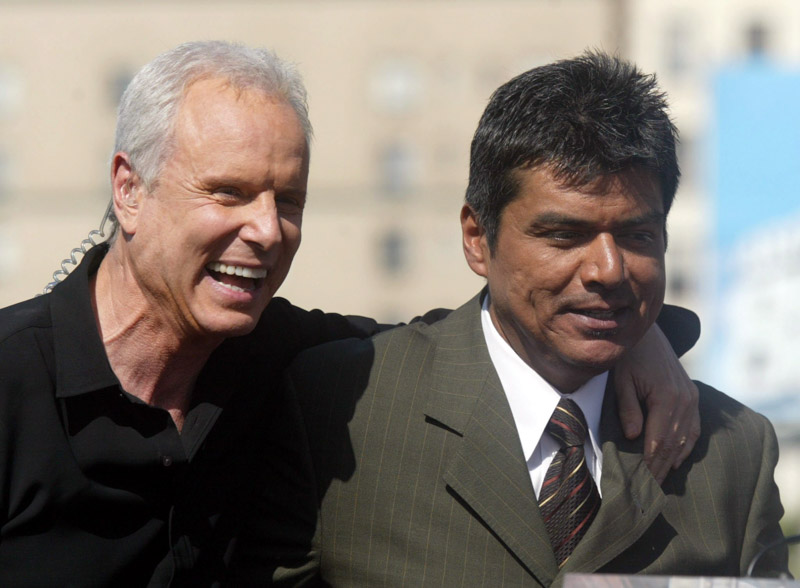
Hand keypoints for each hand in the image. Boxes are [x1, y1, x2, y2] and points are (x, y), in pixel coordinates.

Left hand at [614, 323, 699, 483]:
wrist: (646, 334)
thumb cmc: (628, 357)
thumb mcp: (621, 380)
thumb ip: (628, 408)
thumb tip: (634, 437)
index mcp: (667, 397)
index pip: (658, 441)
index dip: (649, 465)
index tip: (640, 484)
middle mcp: (685, 401)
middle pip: (673, 444)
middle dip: (660, 469)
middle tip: (647, 492)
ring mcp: (692, 398)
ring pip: (685, 439)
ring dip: (672, 461)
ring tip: (658, 482)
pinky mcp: (692, 396)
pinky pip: (693, 428)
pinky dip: (685, 447)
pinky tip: (675, 461)